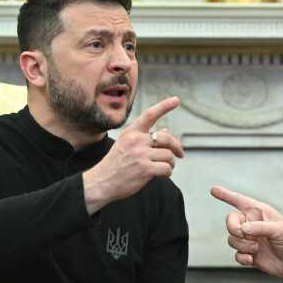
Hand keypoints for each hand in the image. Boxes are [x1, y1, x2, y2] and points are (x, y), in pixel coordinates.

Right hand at [83, 97, 184, 214]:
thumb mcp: (126, 145)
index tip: (176, 100)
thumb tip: (166, 131)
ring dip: (170, 163)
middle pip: (166, 138)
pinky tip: (161, 174)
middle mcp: (136, 140)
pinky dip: (168, 172)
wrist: (101, 182)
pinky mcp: (145, 169)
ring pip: (169, 155)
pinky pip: (167, 168)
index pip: (149, 115)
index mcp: (131, 132)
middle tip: (180, 154)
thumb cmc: (116, 164)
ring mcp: (140, 155)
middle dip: (176, 147)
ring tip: (164, 167)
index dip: (164, 106)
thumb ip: (145, 137)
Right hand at [210, 186, 282, 282]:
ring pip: (232, 239)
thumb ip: (259, 227)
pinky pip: (236, 254)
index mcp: (259, 212)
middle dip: (233, 228)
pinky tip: (252, 260)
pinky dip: (242, 258)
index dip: (226, 195)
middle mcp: (252, 224)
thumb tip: (242, 229)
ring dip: (242, 245)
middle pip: (230, 221)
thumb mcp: (279, 230)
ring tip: (256, 248)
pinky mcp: (249, 254)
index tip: (213, 189)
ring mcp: (250, 239)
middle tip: (243, 234)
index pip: (239, 200)